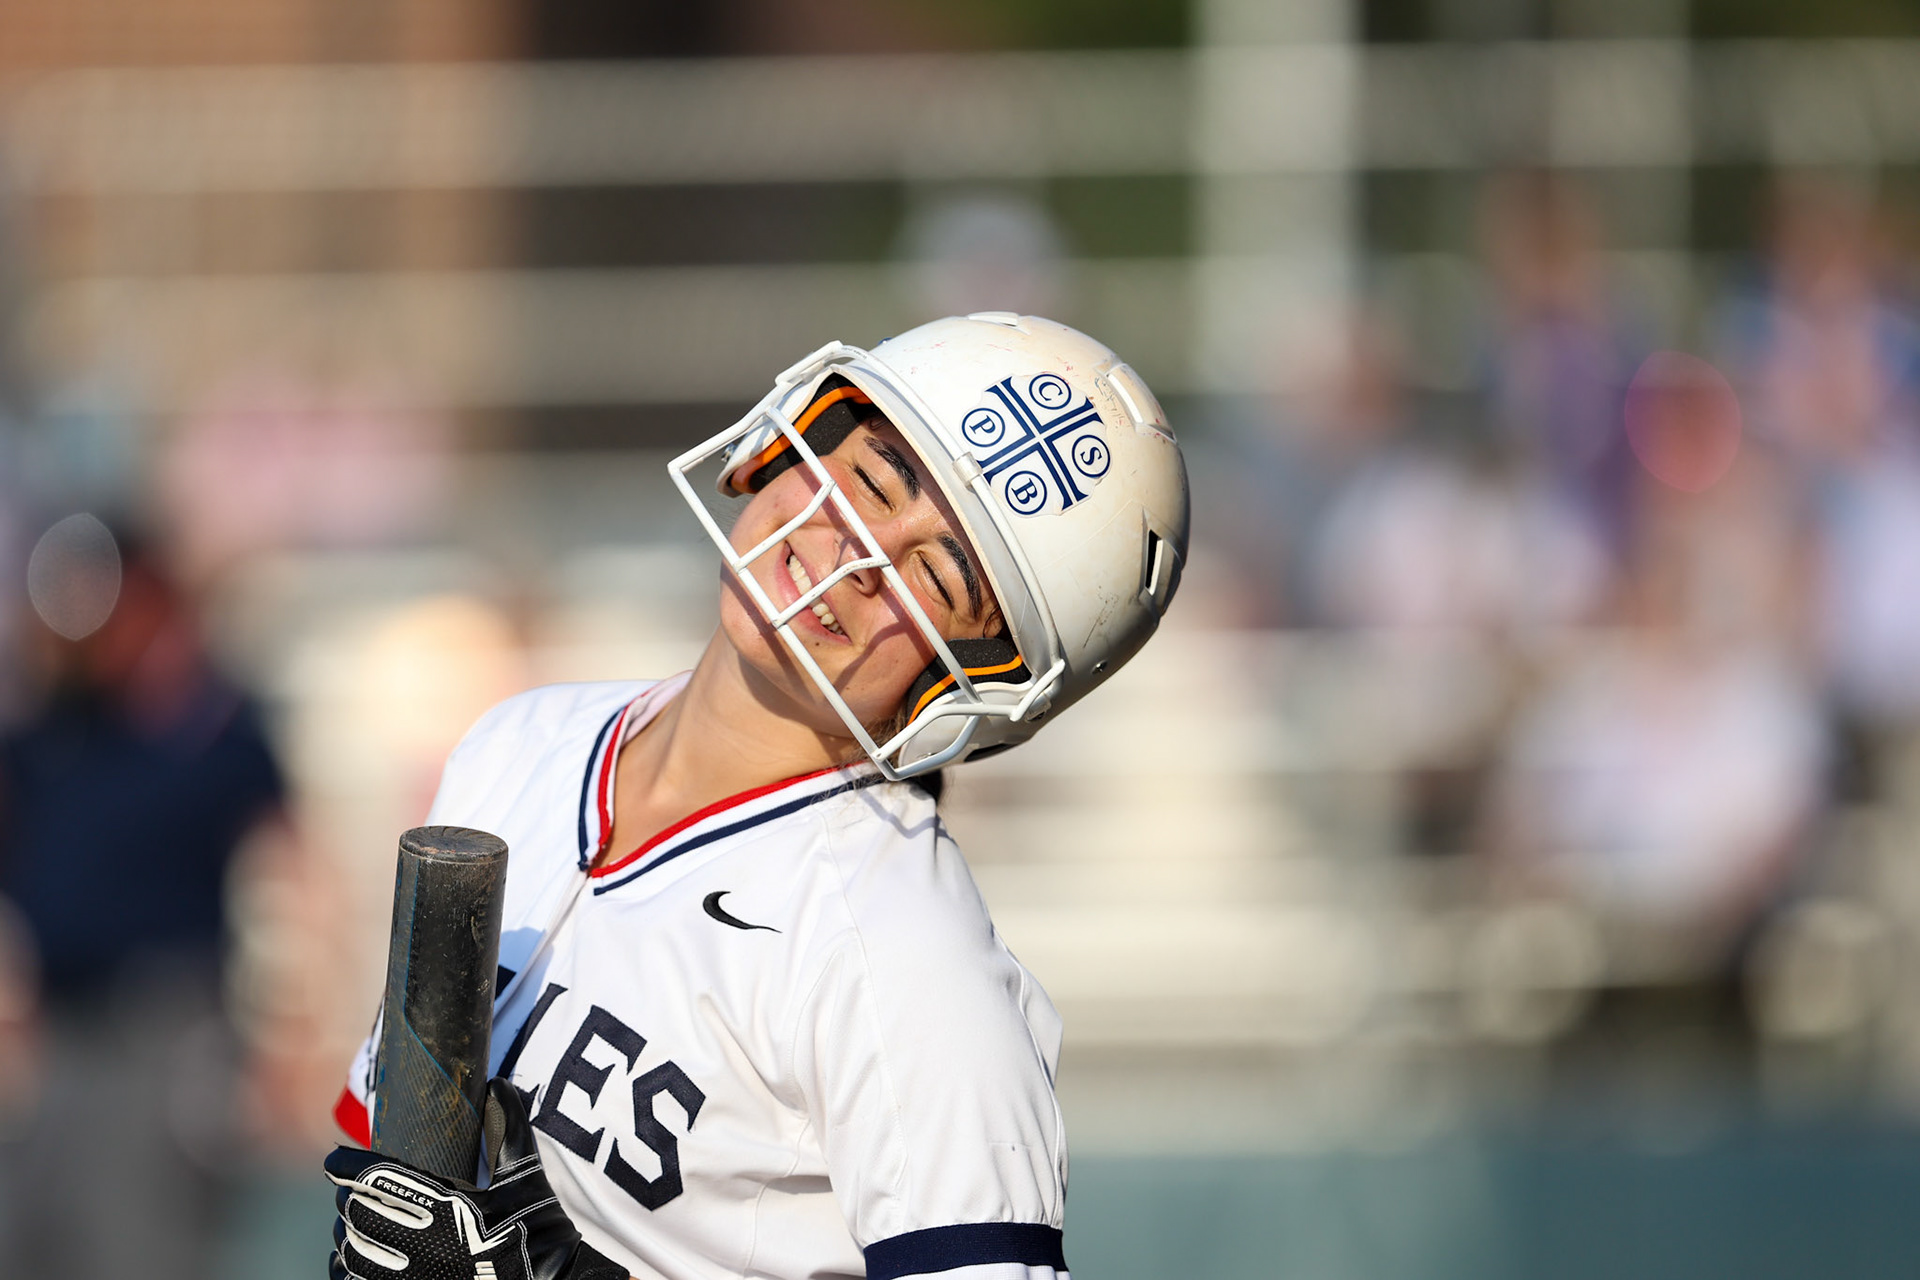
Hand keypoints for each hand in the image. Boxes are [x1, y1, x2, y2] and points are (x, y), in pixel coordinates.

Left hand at [326, 1078, 629, 1279]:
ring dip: (345, 1235)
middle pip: (359, 1214)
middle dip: (346, 1198)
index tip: (334, 1158)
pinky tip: (350, 1262)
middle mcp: (426, 1244)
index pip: (381, 1179)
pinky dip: (345, 1271)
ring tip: (348, 1225)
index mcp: (450, 1206)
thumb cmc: (536, 1230)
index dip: (350, 1167)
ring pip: (353, 1253)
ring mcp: (415, 1277)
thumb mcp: (527, 1177)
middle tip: (347, 1190)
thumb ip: (509, 1130)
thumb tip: (497, 1085)